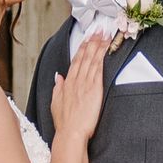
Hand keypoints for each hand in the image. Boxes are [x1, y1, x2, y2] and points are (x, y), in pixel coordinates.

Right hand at [48, 27, 117, 147]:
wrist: (71, 134)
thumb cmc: (65, 123)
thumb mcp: (56, 103)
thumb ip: (57, 88)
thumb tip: (58, 77)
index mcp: (67, 84)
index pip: (76, 61)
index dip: (82, 48)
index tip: (87, 38)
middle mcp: (76, 81)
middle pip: (84, 56)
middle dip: (92, 41)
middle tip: (98, 29)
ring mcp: (85, 84)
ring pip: (92, 59)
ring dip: (98, 45)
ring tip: (104, 34)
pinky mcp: (94, 89)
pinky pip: (98, 69)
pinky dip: (102, 57)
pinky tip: (106, 49)